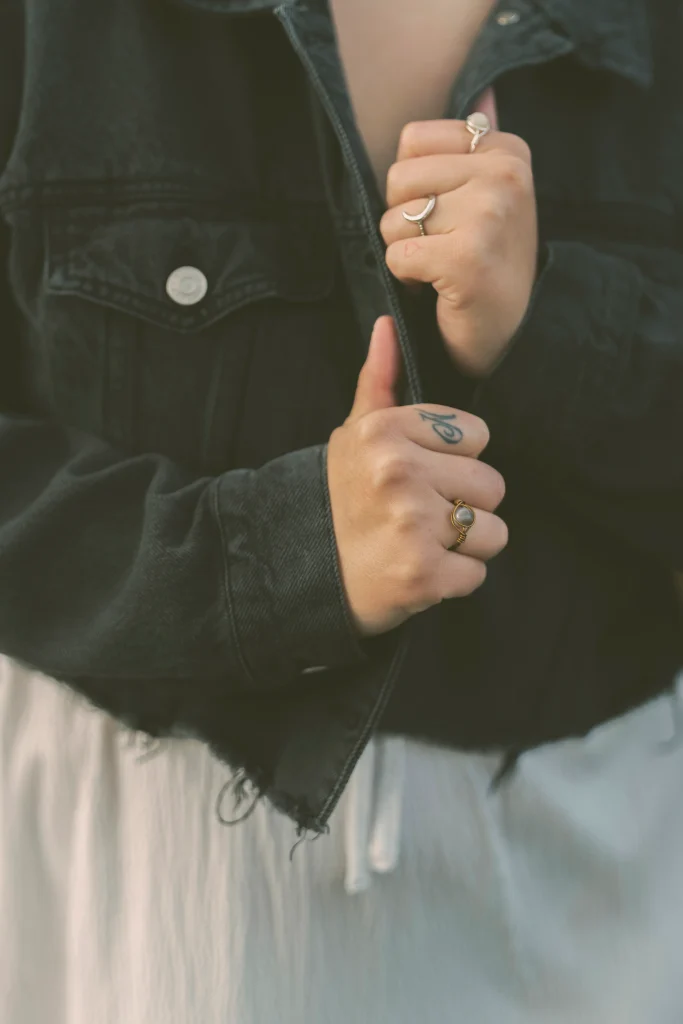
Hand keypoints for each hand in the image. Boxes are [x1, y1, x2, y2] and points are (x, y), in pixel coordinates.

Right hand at [327, 316, 507, 636]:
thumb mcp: (352, 436)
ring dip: (465, 547)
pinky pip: (476, 574)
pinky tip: (419, 572)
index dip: (455, 460)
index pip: (476, 435)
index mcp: (386, 432)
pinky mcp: (423, 574)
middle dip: (463, 505)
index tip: (424, 476)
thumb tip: (388, 324)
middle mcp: (400, 473)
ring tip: (422, 544)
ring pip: (493, 532)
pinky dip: (453, 581)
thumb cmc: (336, 499)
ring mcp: (412, 525)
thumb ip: (378, 381)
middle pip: (491, 485)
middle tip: (422, 517)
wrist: (294, 570)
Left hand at [379, 119, 537, 376]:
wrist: (513, 334)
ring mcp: (489, 214)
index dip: (413, 186)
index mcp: (507, 149)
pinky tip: (440, 288)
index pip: (411, 140)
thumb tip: (485, 91)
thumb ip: (474, 147)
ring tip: (442, 267)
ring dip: (406, 252)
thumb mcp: (489, 195)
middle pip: (397, 178)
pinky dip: (407, 280)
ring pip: (392, 220)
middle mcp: (505, 174)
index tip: (450, 215)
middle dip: (404, 221)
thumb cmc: (489, 264)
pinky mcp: (468, 257)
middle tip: (442, 246)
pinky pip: (396, 257)